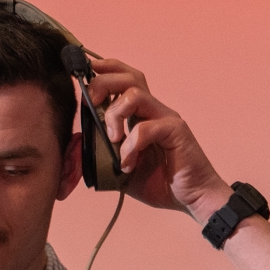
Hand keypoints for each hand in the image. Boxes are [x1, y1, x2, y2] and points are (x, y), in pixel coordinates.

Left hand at [79, 56, 230, 217]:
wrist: (193, 199)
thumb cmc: (162, 183)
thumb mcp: (122, 167)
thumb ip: (103, 153)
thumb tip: (76, 145)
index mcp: (142, 114)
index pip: (124, 78)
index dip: (104, 70)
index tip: (83, 73)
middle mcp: (154, 110)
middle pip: (128, 77)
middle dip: (103, 84)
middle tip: (92, 104)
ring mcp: (166, 118)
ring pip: (134, 94)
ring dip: (115, 114)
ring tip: (113, 139)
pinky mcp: (176, 131)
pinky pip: (145, 128)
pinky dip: (130, 146)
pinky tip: (128, 164)